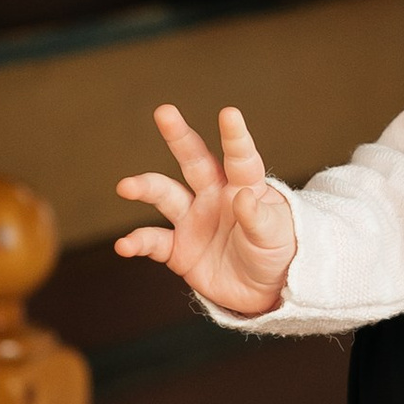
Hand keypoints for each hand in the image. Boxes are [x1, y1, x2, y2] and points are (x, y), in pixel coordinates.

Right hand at [115, 104, 298, 316]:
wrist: (263, 291)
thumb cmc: (278, 252)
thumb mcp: (275, 236)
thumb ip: (259, 218)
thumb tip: (243, 196)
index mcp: (245, 187)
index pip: (240, 158)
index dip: (235, 137)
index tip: (229, 114)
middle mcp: (214, 196)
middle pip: (194, 161)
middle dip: (179, 137)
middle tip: (164, 112)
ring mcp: (193, 220)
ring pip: (165, 195)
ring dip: (145, 188)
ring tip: (126, 187)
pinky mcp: (178, 249)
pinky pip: (153, 241)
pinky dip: (137, 242)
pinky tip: (124, 246)